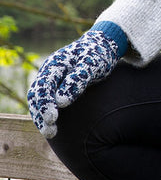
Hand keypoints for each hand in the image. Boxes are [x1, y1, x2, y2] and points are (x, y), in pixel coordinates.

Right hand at [27, 22, 125, 138]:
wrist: (103, 46)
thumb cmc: (98, 55)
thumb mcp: (91, 65)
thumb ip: (77, 80)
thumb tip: (61, 102)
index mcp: (55, 64)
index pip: (44, 86)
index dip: (45, 103)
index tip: (52, 119)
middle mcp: (49, 72)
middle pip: (37, 95)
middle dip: (41, 114)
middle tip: (51, 131)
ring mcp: (52, 79)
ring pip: (39, 100)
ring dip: (42, 117)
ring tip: (51, 133)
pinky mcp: (58, 86)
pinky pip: (48, 101)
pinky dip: (47, 113)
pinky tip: (54, 126)